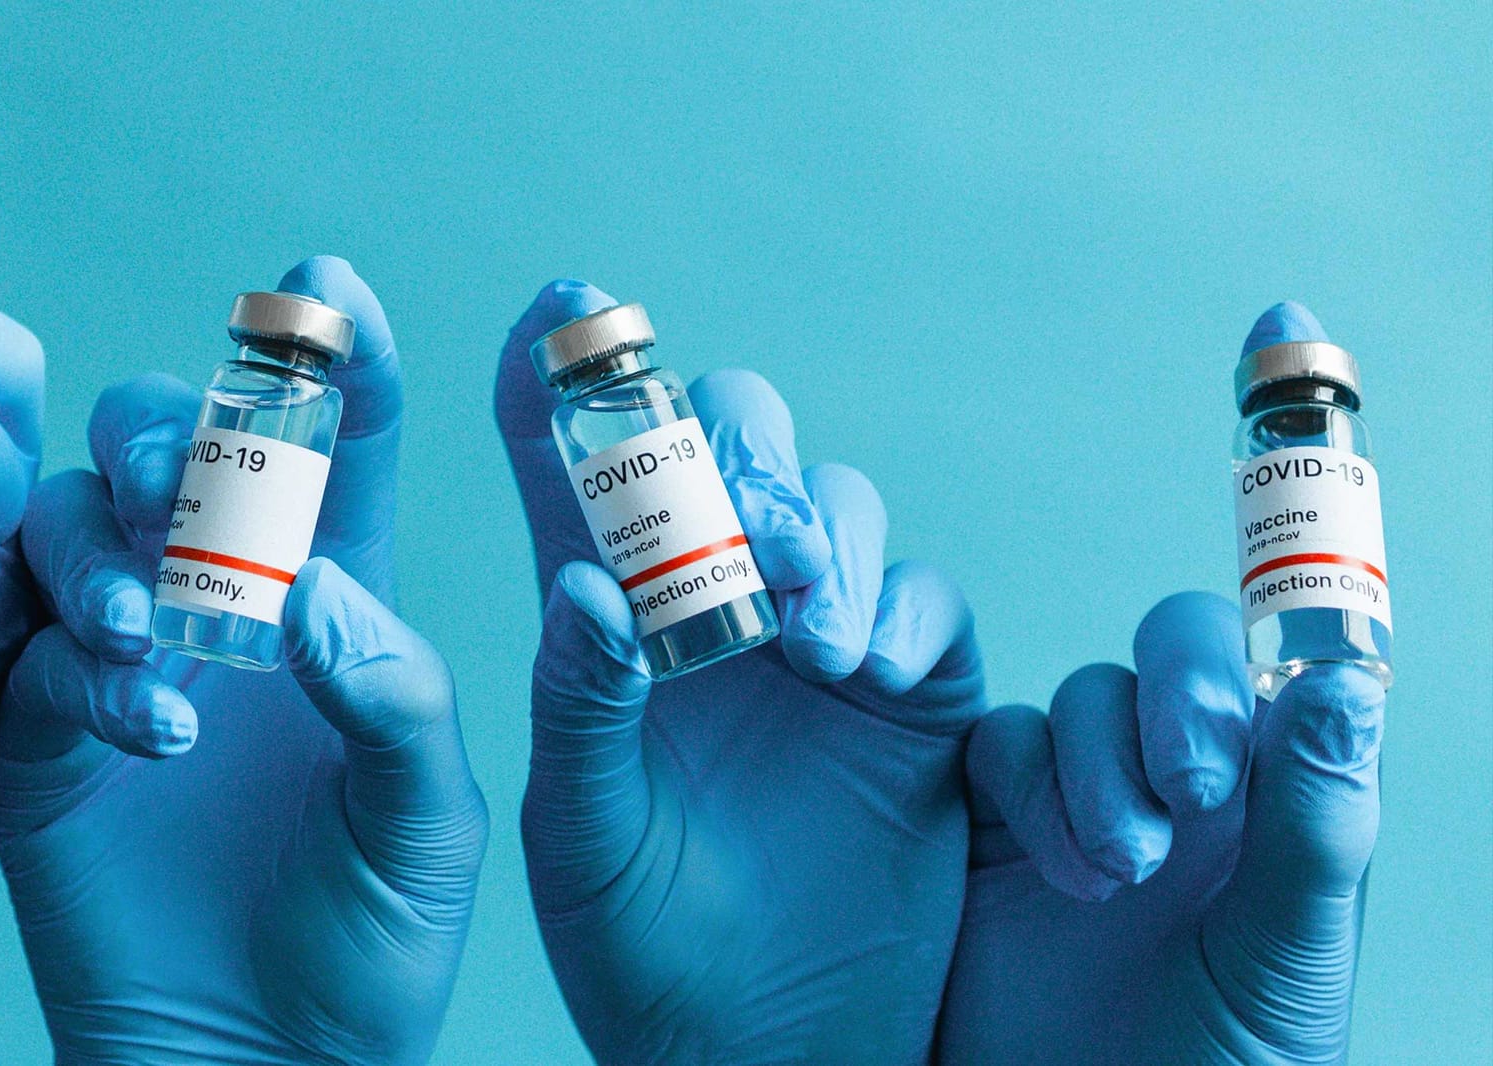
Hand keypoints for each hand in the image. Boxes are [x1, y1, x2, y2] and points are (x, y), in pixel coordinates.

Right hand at [0, 256, 487, 1062]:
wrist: (261, 1065)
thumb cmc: (373, 945)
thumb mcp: (429, 822)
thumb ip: (395, 696)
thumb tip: (317, 586)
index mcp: (345, 603)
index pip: (344, 450)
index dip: (339, 360)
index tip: (328, 287)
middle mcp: (226, 606)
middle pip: (186, 451)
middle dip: (185, 423)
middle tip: (189, 464)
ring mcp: (124, 659)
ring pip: (77, 520)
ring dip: (109, 535)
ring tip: (159, 615)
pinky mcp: (40, 732)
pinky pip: (28, 649)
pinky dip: (74, 660)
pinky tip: (145, 717)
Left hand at [501, 281, 985, 1062]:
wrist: (765, 1060)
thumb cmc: (640, 959)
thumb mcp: (581, 839)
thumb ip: (577, 707)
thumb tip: (585, 580)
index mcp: (603, 631)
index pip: (571, 474)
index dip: (563, 380)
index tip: (565, 301)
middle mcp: (711, 614)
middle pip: (725, 454)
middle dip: (736, 444)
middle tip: (740, 518)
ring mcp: (818, 648)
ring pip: (832, 509)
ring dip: (822, 531)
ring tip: (803, 622)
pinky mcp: (916, 700)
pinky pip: (930, 604)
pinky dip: (905, 609)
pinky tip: (867, 663)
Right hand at [937, 305, 1384, 1063]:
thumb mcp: (1289, 965)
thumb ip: (1316, 828)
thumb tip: (1346, 683)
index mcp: (1274, 794)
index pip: (1285, 633)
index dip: (1293, 488)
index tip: (1281, 324)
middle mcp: (1177, 778)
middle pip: (1161, 655)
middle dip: (1171, 704)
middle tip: (1189, 793)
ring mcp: (1069, 800)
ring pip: (1063, 702)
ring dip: (1087, 767)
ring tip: (1116, 873)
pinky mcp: (968, 829)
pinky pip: (978, 750)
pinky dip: (1013, 782)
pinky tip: (1048, 865)